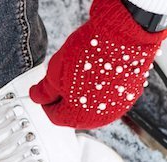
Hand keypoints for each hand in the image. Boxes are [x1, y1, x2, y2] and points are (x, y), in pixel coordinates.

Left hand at [30, 0, 166, 128]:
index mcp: (76, 117)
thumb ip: (44, 91)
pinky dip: (101, 89)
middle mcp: (98, 118)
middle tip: (63, 79)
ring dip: (83, 94)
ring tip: (81, 73)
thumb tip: (37, 96)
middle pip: (74, 114)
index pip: (54, 116)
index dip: (47, 102)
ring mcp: (116, 108)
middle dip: (65, 99)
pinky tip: (97, 72)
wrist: (122, 37)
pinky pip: (109, 97)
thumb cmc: (90, 54)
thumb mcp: (55, 72)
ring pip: (92, 106)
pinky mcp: (129, 96)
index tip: (47, 91)